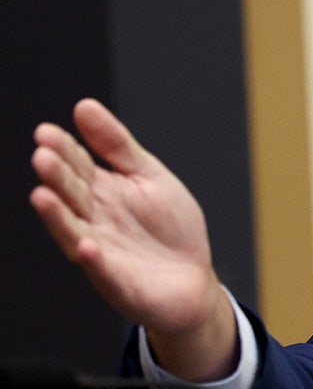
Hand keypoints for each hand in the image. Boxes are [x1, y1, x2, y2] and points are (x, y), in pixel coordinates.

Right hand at [29, 99, 236, 379]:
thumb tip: (84, 106)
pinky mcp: (117, 282)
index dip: (63, 150)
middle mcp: (94, 220)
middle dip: (57, 177)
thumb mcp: (149, 176)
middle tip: (42, 156)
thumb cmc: (170, 228)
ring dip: (58, 216)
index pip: (77, 166)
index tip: (46, 132)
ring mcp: (102, 251)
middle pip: (71, 194)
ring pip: (73, 231)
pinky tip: (88, 245)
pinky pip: (103, 270)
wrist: (194, 279)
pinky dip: (94, 259)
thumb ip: (117, 145)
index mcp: (102, 191)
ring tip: (42, 196)